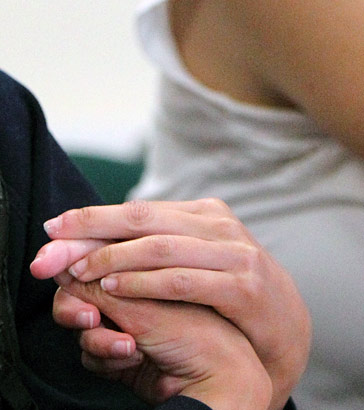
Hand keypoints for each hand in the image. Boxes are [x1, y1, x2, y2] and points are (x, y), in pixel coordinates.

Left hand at [31, 198, 310, 408]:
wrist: (284, 320)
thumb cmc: (229, 286)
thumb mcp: (196, 256)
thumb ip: (160, 243)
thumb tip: (105, 238)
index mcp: (203, 213)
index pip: (139, 210)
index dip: (93, 217)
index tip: (56, 227)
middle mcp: (217, 225)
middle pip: (143, 220)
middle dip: (92, 232)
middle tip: (52, 245)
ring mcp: (233, 252)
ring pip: (160, 247)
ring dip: (113, 257)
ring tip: (79, 269)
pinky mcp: (243, 284)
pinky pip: (182, 280)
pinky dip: (144, 282)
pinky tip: (115, 286)